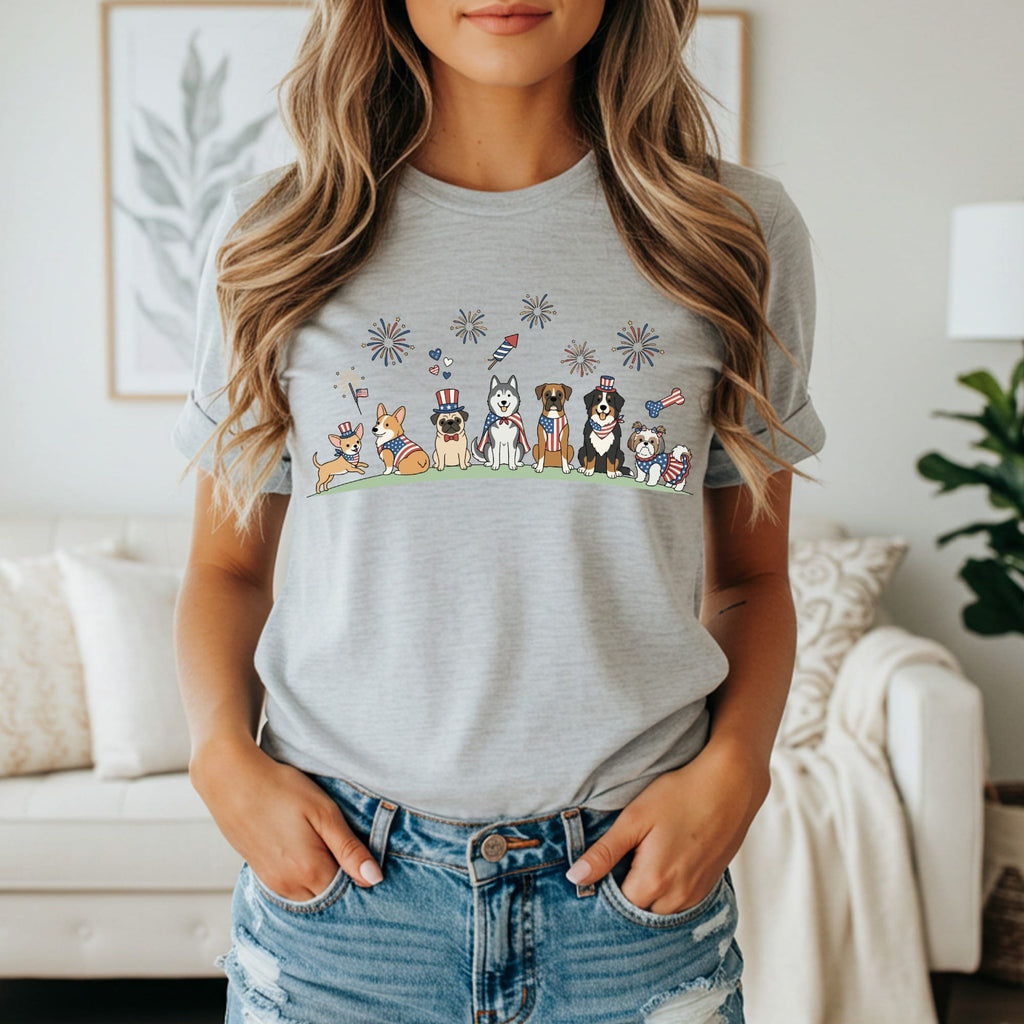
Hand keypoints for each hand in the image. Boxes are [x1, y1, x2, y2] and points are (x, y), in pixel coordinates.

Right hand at [190, 737, 383, 898]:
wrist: (231, 780)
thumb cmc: (281, 790)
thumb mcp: (324, 812)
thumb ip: (349, 849)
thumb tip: (374, 879)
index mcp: (310, 872)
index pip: (348, 893)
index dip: (362, 879)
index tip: (370, 861)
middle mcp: (289, 887)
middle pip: (328, 898)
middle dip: (345, 883)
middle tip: (353, 853)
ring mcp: (272, 883)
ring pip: (310, 896)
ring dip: (325, 881)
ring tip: (331, 850)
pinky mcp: (261, 875)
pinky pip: (293, 890)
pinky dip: (307, 879)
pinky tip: (309, 854)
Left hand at [565, 737, 769, 913]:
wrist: (730, 785)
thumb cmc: (680, 795)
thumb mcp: (635, 818)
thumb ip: (604, 852)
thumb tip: (574, 878)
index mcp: (653, 882)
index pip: (616, 906)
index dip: (603, 889)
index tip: (601, 866)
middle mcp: (677, 898)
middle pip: (639, 912)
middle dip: (625, 894)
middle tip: (620, 861)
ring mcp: (696, 894)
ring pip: (660, 911)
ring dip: (647, 895)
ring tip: (641, 860)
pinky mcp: (709, 886)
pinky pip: (680, 903)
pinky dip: (666, 892)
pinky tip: (664, 862)